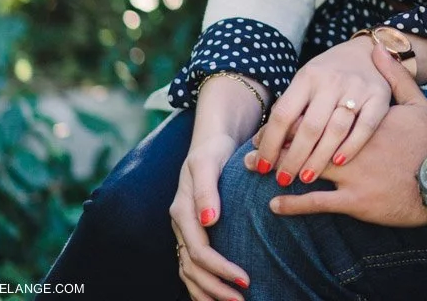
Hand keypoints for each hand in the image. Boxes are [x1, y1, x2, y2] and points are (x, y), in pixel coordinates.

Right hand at [171, 128, 251, 300]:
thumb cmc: (214, 150)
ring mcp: (184, 231)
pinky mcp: (192, 233)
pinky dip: (202, 285)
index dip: (220, 268)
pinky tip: (217, 297)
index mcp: (182, 211)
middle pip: (192, 267)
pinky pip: (191, 266)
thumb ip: (207, 190)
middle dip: (216, 288)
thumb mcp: (208, 162)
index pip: (199, 250)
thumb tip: (209, 221)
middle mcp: (180, 225)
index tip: (245, 279)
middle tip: (243, 300)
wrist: (211, 141)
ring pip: (188, 272)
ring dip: (208, 292)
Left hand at [250, 44, 426, 226]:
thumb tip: (379, 48)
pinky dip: (294, 205)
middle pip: (306, 140)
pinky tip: (275, 204)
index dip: (292, 123)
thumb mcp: (416, 102)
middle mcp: (350, 144)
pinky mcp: (355, 200)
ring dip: (282, 169)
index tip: (273, 127)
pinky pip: (318, 203)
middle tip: (254, 153)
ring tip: (260, 172)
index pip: (318, 116)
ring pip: (307, 168)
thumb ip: (394, 75)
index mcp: (361, 119)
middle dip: (278, 146)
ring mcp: (351, 173)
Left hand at [252, 35, 390, 187]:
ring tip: (306, 177)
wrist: (367, 50)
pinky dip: (351, 146)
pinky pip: (365, 127)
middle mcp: (332, 81)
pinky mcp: (380, 97)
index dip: (271, 143)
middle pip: (309, 127)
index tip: (263, 166)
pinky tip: (338, 161)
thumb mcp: (305, 82)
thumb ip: (287, 107)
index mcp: (308, 76)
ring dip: (319, 157)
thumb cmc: (328, 74)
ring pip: (336, 130)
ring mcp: (358, 88)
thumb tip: (258, 142)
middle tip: (283, 179)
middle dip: (293, 158)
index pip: (283, 114)